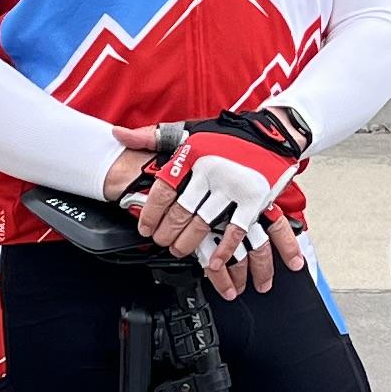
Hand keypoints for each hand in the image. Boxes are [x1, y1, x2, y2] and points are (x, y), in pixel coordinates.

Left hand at [104, 123, 305, 296]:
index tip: (144, 228)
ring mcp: (233, 186)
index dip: (150, 214)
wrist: (271, 133)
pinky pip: (234, 232)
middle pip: (179, 213)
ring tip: (180, 250)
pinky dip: (223, 250)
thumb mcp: (187, 129)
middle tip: (161, 242)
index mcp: (191, 154)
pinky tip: (213, 262)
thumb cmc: (227, 135)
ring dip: (188, 244)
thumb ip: (153, 136)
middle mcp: (210, 170)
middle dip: (166, 233)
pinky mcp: (254, 199)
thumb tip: (119, 134)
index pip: (162, 191)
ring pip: (202, 226)